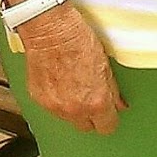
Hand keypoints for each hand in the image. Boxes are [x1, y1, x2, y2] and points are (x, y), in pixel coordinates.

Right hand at [16, 4, 125, 134]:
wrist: (49, 29)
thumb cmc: (76, 39)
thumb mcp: (104, 64)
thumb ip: (111, 90)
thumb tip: (117, 104)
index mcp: (96, 102)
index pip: (107, 127)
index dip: (108, 118)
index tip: (107, 111)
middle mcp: (75, 109)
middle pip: (86, 127)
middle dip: (90, 116)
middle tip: (89, 97)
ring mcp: (55, 106)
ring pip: (68, 118)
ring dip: (72, 108)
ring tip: (71, 85)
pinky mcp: (39, 99)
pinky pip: (52, 108)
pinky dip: (56, 99)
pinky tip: (58, 81)